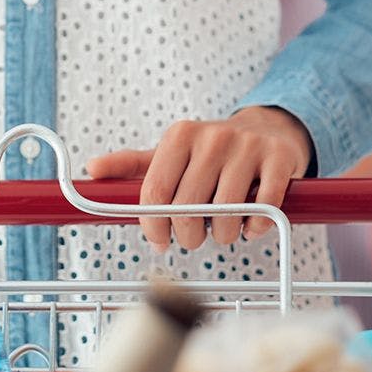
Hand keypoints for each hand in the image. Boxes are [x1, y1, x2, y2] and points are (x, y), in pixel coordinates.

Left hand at [85, 107, 312, 249]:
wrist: (267, 132)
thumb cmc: (210, 153)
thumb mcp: (169, 154)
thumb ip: (131, 166)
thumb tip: (92, 170)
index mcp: (180, 136)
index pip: (155, 193)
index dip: (154, 226)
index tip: (159, 239)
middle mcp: (213, 137)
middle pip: (188, 208)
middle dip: (188, 236)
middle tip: (194, 236)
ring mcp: (248, 147)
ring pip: (225, 214)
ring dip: (222, 235)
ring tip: (222, 228)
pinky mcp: (279, 160)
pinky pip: (263, 209)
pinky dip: (254, 228)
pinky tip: (248, 224)